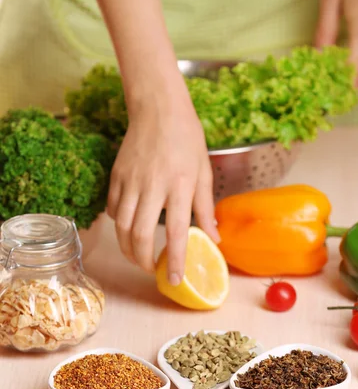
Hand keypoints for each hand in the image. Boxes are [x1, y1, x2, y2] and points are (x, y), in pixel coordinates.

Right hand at [107, 83, 219, 284]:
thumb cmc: (187, 139)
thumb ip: (206, 207)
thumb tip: (214, 238)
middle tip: (150, 269)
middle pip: (139, 235)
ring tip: (137, 256)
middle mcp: (152, 186)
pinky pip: (112, 209)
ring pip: (121, 226)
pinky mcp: (116, 176)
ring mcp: (130, 181)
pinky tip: (128, 228)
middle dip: (142, 260)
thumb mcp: (204, 172)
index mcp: (180, 186)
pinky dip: (118, 225)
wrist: (158, 109)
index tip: (173, 279)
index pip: (175, 232)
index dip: (174, 260)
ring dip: (127, 248)